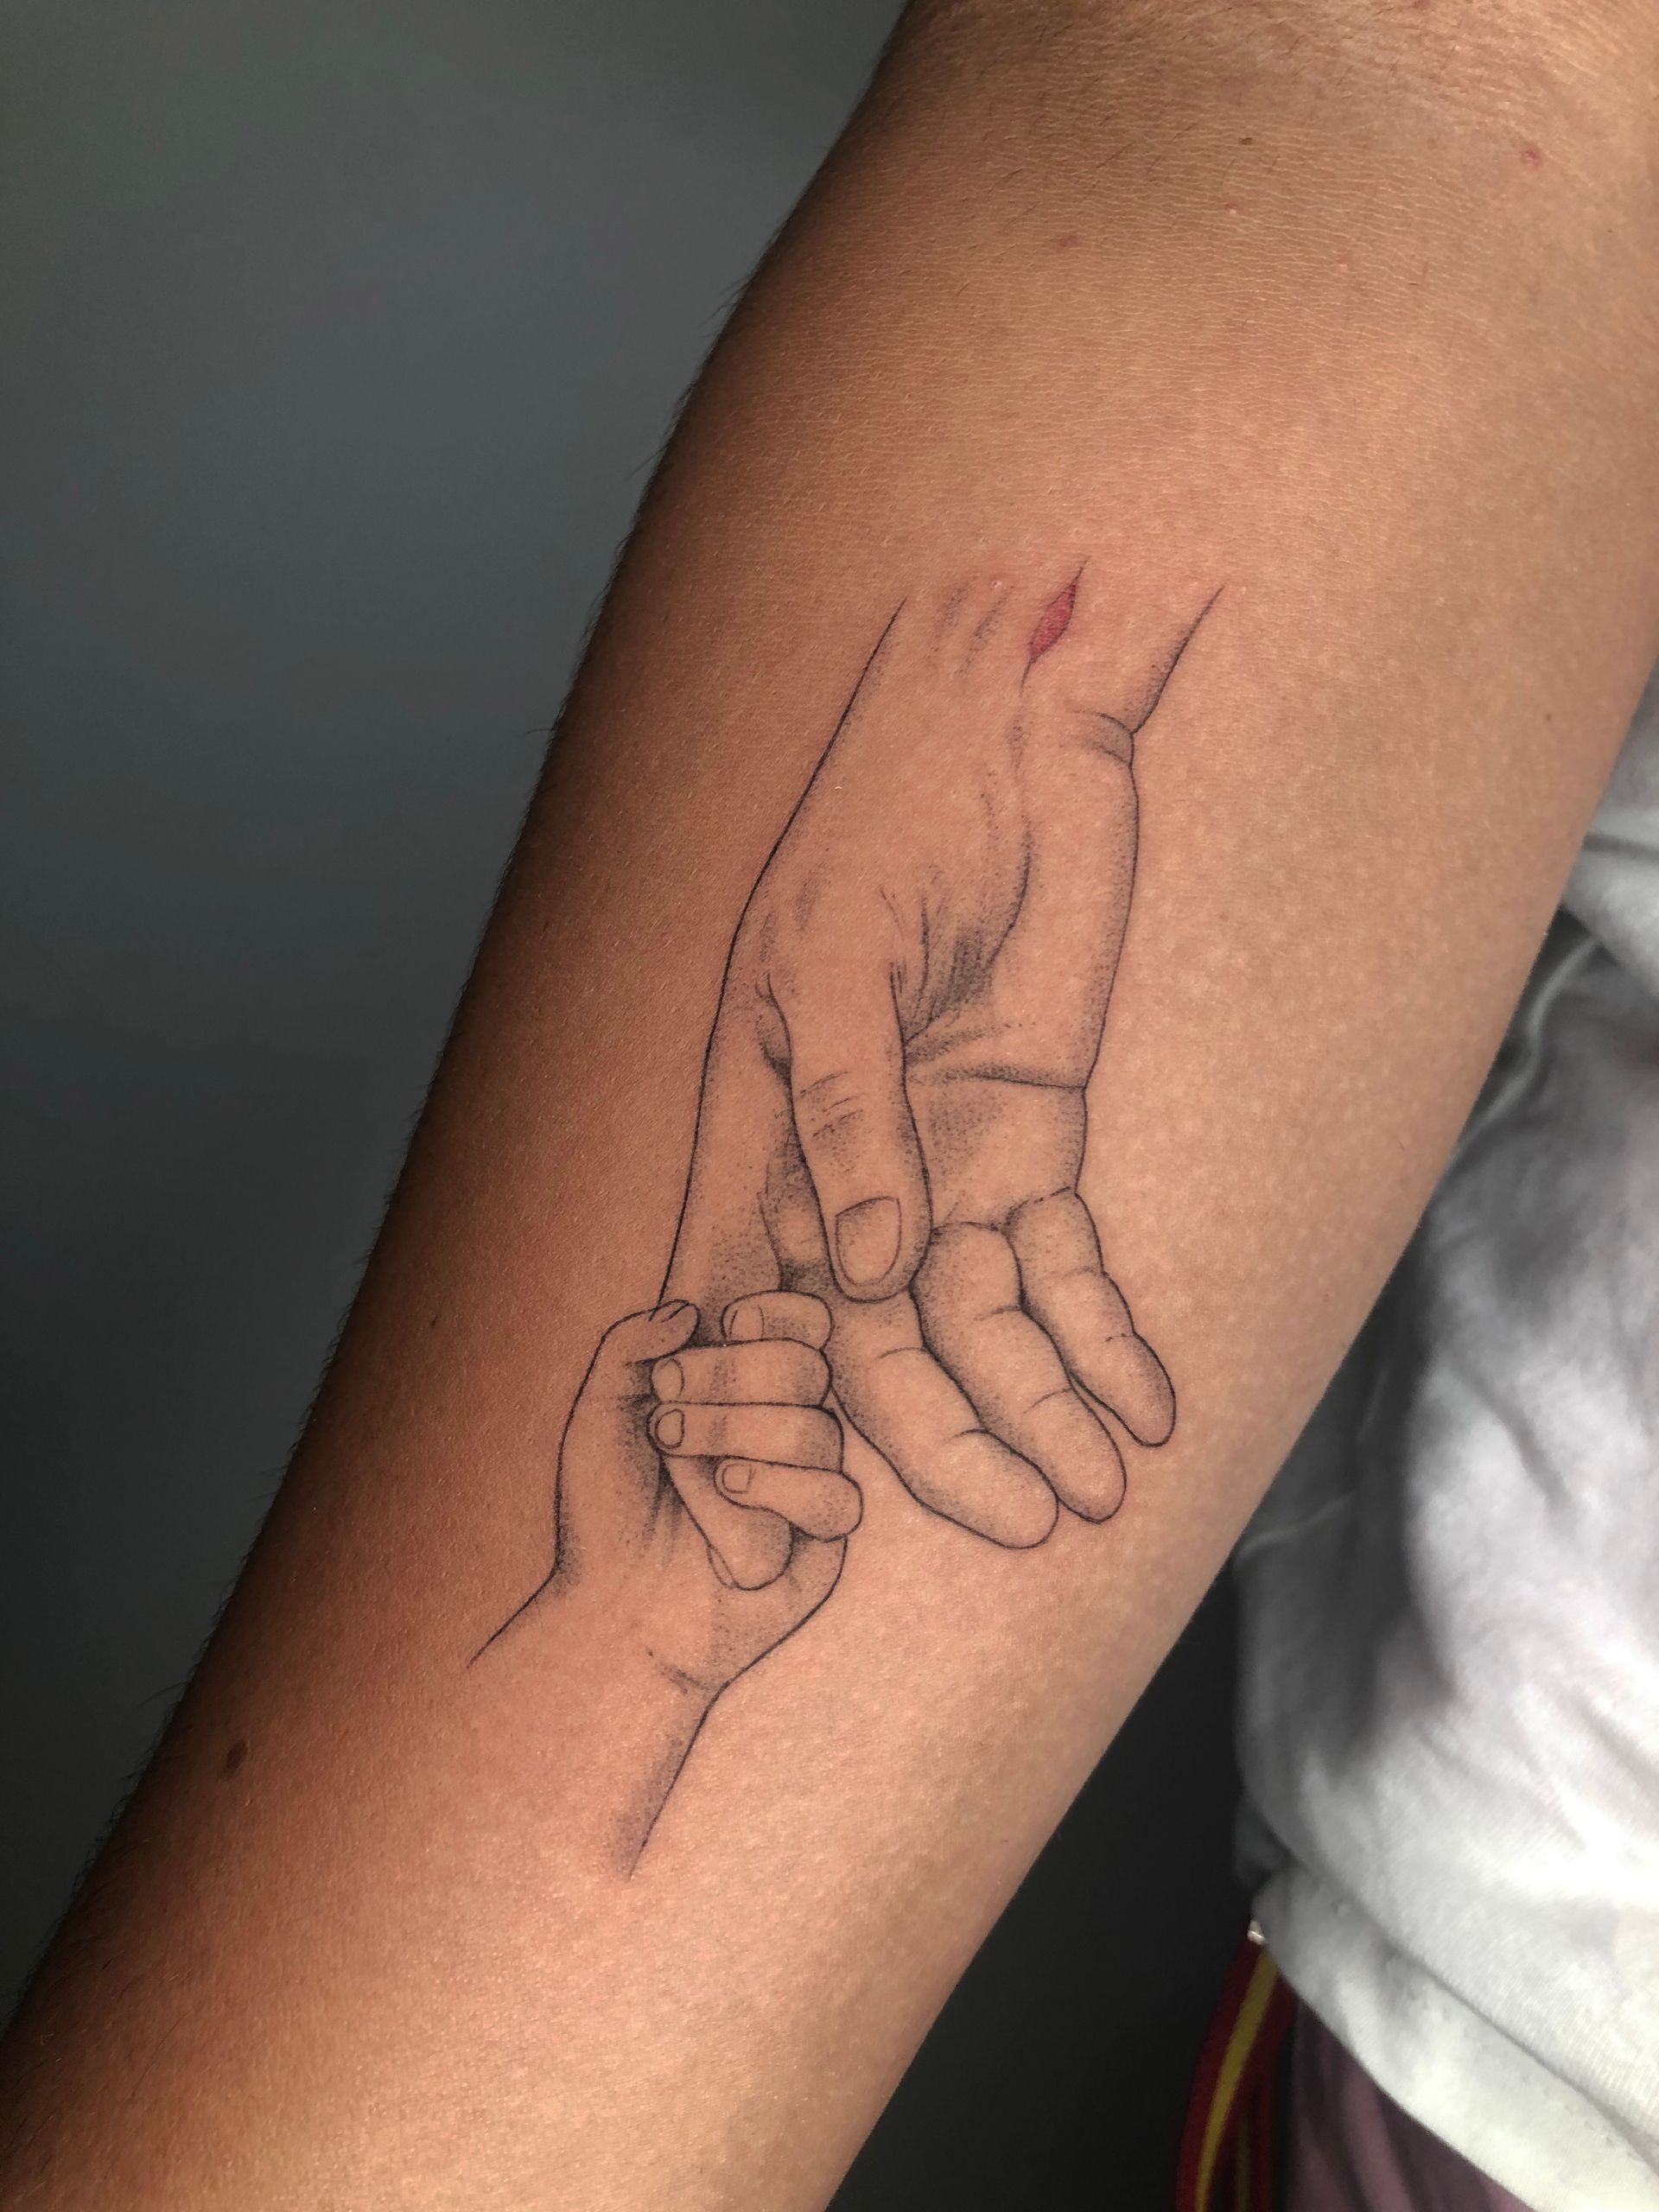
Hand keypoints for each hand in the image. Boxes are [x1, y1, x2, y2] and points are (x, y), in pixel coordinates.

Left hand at [520, 1292, 858, 1700]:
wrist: (613, 1611)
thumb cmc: (606, 1514)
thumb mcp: (599, 1415)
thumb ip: (629, 1346)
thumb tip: (689, 1307)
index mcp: (750, 1388)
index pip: (805, 1325)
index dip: (780, 1313)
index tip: (728, 1321)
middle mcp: (789, 1427)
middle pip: (808, 1367)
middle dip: (731, 1378)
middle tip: (666, 1413)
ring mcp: (810, 1484)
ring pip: (817, 1431)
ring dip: (736, 1433)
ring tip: (678, 1455)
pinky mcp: (823, 1543)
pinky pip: (835, 1499)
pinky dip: (780, 1490)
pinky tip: (730, 1489)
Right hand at [666, 570, 1207, 1568]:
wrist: (1012, 740)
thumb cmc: (892, 823)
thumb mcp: (841, 957)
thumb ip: (848, 1115)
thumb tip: (862, 1273)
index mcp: (757, 1137)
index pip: (756, 1307)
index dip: (782, 1412)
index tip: (817, 1519)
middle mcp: (842, 1179)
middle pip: (885, 1348)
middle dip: (952, 1443)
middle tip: (1029, 1519)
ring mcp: (942, 1170)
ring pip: (984, 1330)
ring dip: (1043, 1410)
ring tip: (1101, 1490)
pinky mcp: (1032, 1148)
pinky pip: (1066, 1271)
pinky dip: (1104, 1339)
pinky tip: (1146, 1406)